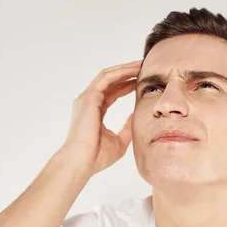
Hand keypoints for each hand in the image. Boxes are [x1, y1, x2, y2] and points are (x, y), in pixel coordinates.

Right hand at [60, 60, 141, 175]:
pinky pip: (106, 79)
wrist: (82, 161)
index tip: (141, 81)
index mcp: (94, 111)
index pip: (112, 92)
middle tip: (144, 67)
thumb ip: (127, 127)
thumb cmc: (97, 156)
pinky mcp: (89, 98)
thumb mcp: (120, 140)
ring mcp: (87, 98)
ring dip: (125, 69)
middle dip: (127, 72)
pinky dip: (120, 72)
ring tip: (140, 64)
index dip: (127, 85)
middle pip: (110, 81)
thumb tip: (137, 116)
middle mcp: (89, 102)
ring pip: (108, 76)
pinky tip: (133, 70)